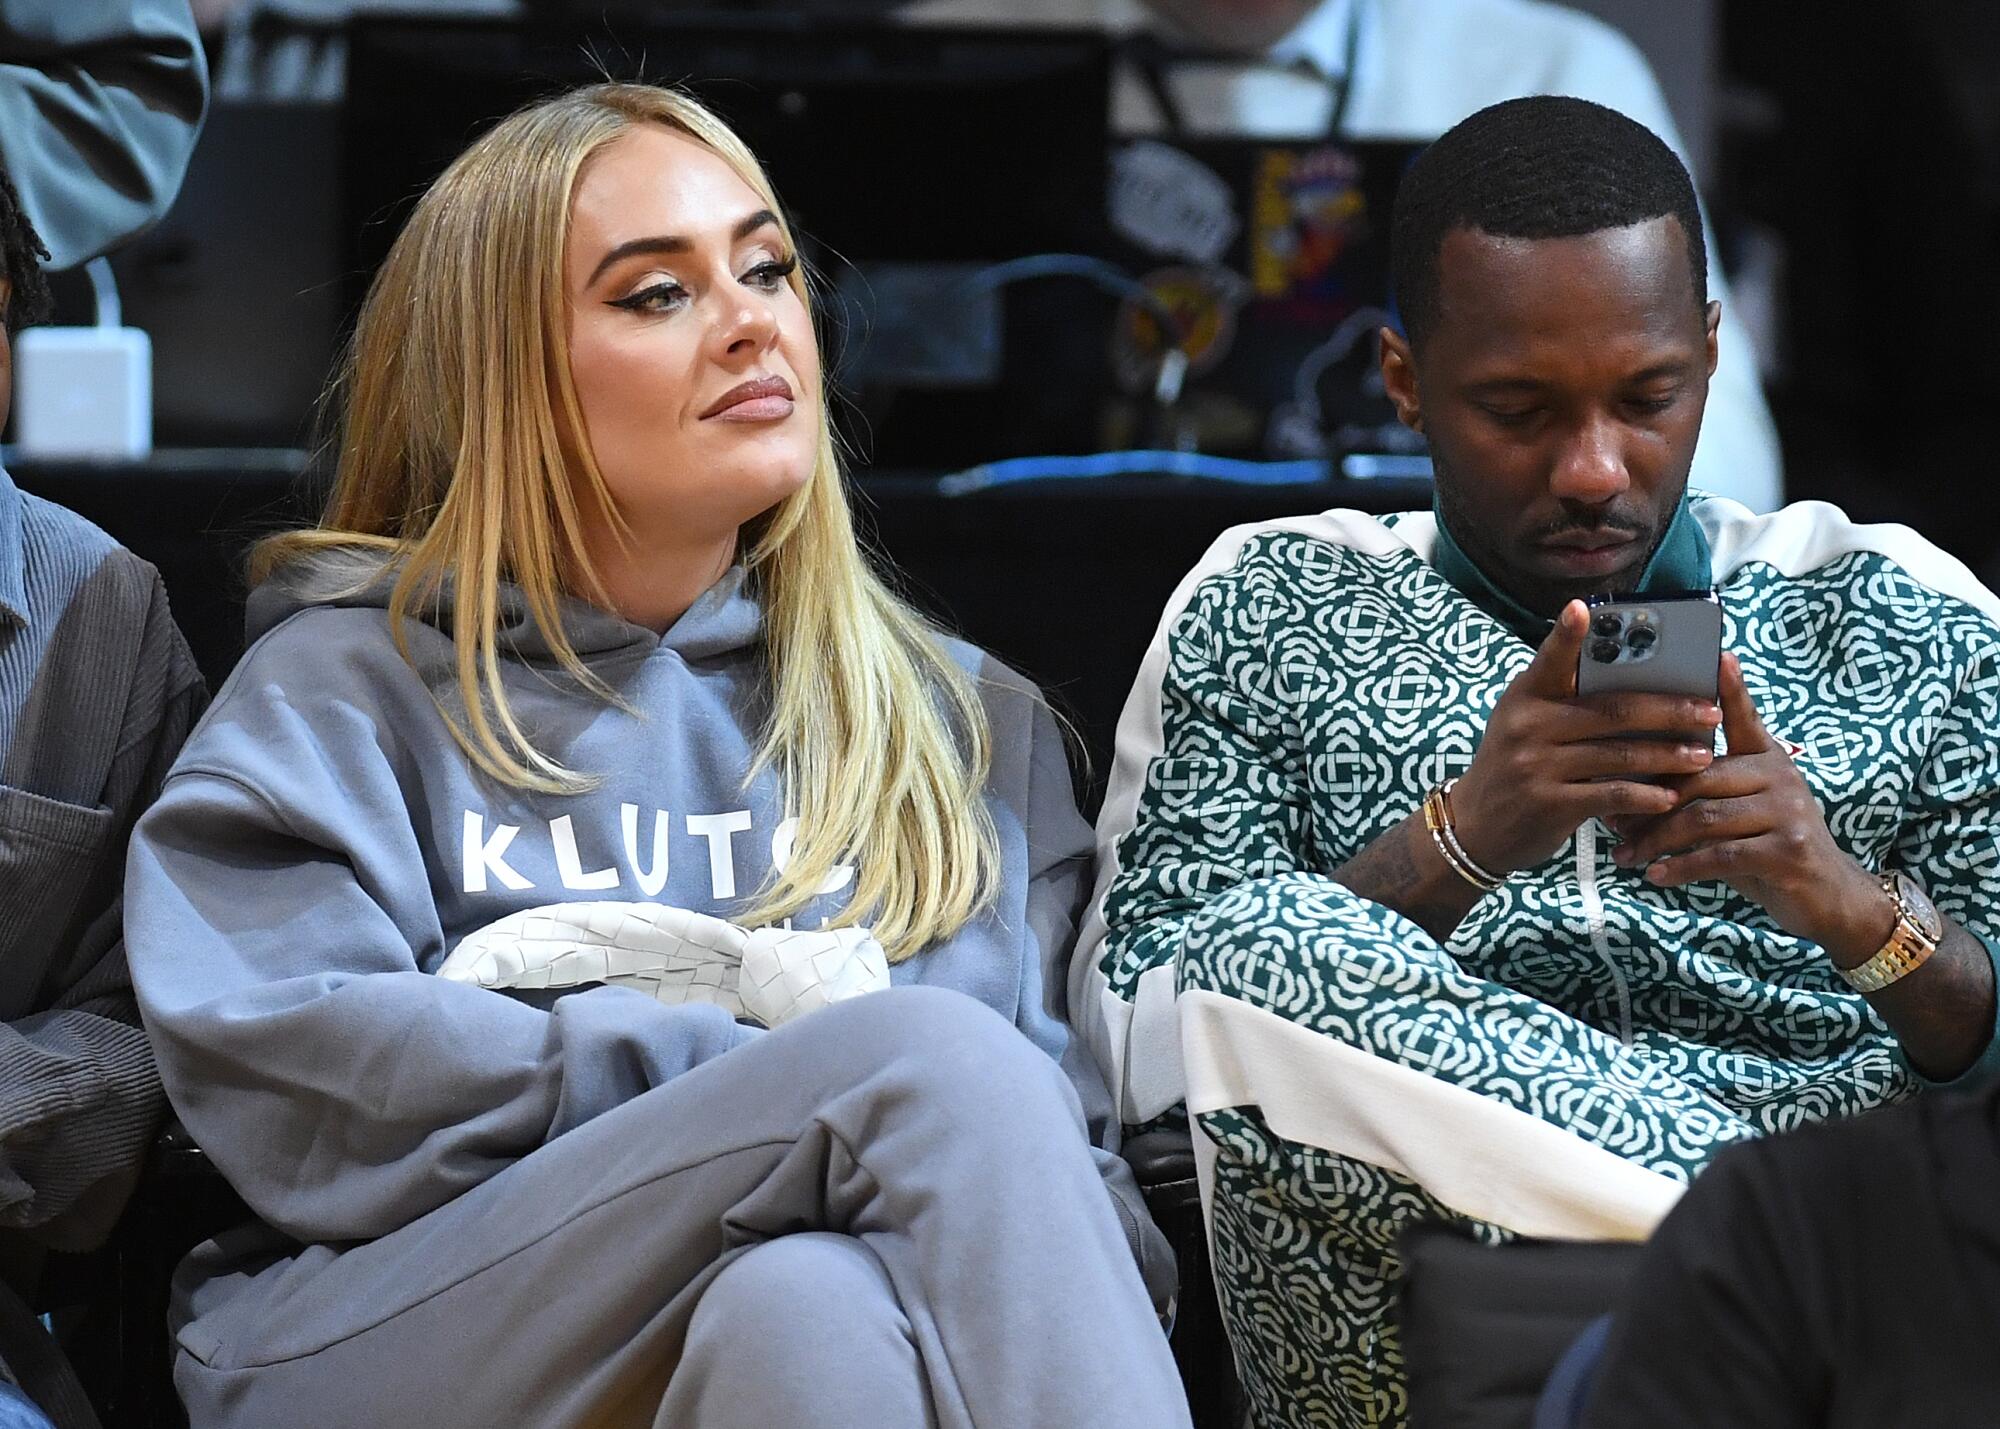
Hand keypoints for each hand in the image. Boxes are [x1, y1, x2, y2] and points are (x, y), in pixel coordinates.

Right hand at [1450, 601, 1723, 875]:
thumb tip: (1640, 688)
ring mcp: (1537, 765)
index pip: (1549, 660)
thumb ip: (1566, 703)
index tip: (1583, 608)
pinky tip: (1670, 797)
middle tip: (1708, 711)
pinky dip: (1645, 796)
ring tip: (1702, 756)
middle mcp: (1528, 725)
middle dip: (1668, 710)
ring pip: (1619, 754)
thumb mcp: (1524, 724)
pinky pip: (1610, 795)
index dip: (1566, 634)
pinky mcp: (1549, 804)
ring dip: (1667, 755)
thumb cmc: (1515, 765)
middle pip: (1611, 710)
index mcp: (1525, 696)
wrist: (1476, 825)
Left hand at [1609, 654, 1890, 959]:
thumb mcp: (1738, 811)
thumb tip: (1627, 788)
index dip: (1730, 688)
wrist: (1825, 895)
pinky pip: (1722, 854)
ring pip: (1704, 817)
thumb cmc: (1766, 847)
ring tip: (1626, 855)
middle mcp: (1780, 775)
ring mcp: (1788, 811)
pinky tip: (1657, 875)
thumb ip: (1699, 793)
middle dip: (1648, 801)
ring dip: (1656, 840)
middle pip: (1698, 777)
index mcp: (1766, 757)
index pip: (1743, 716)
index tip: (1717, 655)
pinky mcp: (1789, 849)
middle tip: (1610, 822)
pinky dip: (1683, 866)